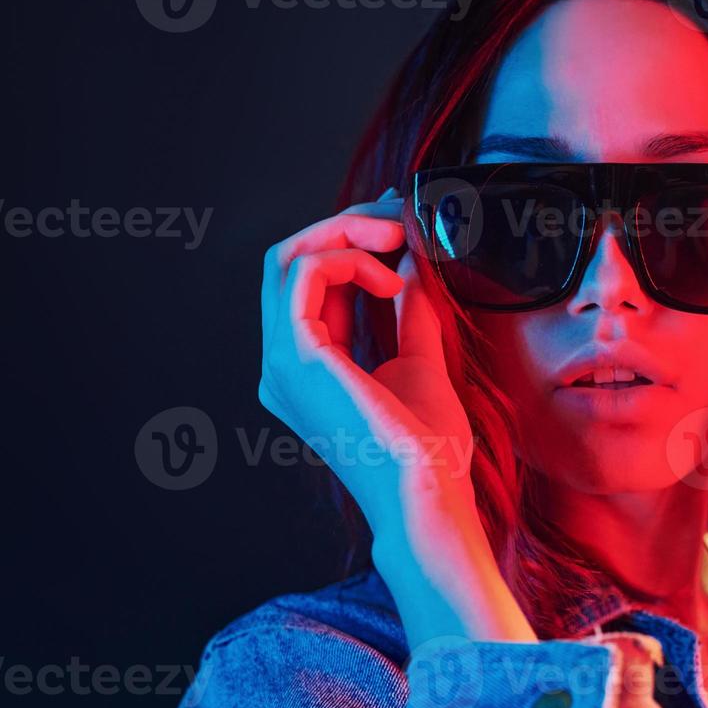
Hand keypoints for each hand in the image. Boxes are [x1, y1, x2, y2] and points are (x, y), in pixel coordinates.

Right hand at [258, 188, 533, 645]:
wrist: (427, 491)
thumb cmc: (427, 451)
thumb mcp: (420, 363)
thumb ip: (410, 313)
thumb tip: (411, 264)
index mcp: (303, 370)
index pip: (308, 285)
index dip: (349, 243)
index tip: (398, 223)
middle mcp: (281, 365)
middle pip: (287, 263)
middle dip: (343, 227)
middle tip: (396, 216)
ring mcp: (281, 362)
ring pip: (288, 259)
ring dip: (346, 233)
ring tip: (397, 238)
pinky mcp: (296, 356)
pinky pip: (306, 275)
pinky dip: (350, 260)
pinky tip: (392, 281)